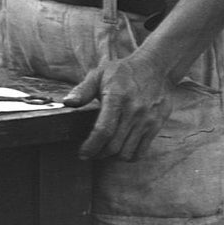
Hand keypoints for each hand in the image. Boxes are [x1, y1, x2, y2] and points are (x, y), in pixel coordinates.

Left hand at [66, 40, 182, 160]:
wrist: (153, 67)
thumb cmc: (122, 72)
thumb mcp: (99, 74)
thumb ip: (83, 90)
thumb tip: (67, 102)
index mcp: (116, 97)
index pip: (103, 130)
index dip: (91, 146)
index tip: (82, 153)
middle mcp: (133, 111)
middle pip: (114, 145)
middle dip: (98, 153)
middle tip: (91, 153)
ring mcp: (146, 120)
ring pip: (127, 152)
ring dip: (112, 157)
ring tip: (104, 151)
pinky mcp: (156, 125)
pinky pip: (141, 151)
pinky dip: (129, 156)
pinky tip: (120, 150)